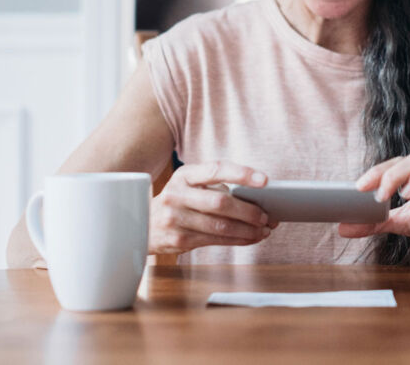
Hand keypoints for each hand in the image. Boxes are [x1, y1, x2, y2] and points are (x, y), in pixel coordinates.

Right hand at [150, 160, 277, 254]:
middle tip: (266, 215)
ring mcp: (176, 218)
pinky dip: (238, 240)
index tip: (264, 180)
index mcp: (184, 175)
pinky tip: (251, 238)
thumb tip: (256, 197)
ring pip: (220, 226)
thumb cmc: (178, 202)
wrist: (142, 224)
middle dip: (249, 211)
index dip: (242, 174)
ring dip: (248, 230)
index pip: (216, 169)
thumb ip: (216, 186)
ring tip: (264, 229)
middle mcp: (177, 194)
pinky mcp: (179, 240)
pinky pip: (215, 241)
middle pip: (221, 202)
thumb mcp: (190, 186)